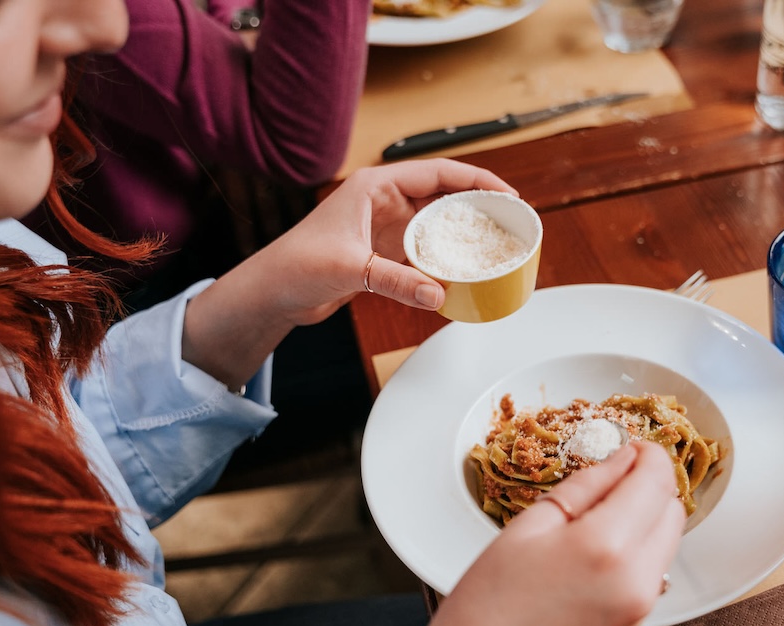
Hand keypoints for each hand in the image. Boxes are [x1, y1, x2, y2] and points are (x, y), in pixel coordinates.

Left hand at [251, 158, 517, 325]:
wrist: (273, 291)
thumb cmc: (295, 265)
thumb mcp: (349, 269)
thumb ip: (396, 281)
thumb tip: (438, 294)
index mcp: (375, 186)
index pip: (437, 173)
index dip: (476, 180)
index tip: (506, 194)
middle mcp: (384, 202)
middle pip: (444, 196)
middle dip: (479, 206)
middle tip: (511, 221)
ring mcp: (386, 227)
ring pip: (438, 224)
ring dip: (464, 234)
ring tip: (495, 245)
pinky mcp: (385, 252)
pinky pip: (426, 251)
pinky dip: (446, 259)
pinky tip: (464, 271)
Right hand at [429, 441, 685, 625]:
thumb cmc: (487, 609)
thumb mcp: (527, 529)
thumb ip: (583, 488)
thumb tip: (619, 461)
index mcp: (607, 545)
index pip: (655, 480)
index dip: (647, 454)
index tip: (630, 446)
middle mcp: (638, 578)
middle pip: (672, 509)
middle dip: (650, 484)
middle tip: (614, 474)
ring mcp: (642, 606)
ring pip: (668, 541)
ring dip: (647, 516)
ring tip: (598, 513)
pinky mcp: (637, 625)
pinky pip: (653, 572)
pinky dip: (638, 549)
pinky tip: (597, 549)